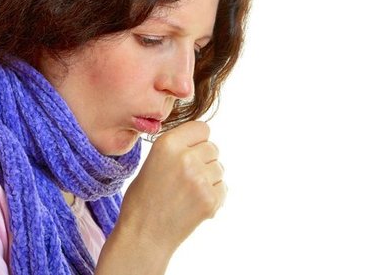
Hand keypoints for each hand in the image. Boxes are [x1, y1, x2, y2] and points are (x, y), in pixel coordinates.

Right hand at [118, 121, 226, 254]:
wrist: (143, 236)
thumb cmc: (143, 199)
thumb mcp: (152, 161)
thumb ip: (176, 148)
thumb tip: (203, 141)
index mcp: (167, 144)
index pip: (202, 128)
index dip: (196, 140)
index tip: (189, 151)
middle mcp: (185, 158)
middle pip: (212, 148)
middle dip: (204, 160)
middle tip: (186, 178)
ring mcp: (200, 179)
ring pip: (219, 168)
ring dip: (209, 178)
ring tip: (187, 193)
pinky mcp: (210, 199)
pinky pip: (222, 188)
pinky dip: (213, 196)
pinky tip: (193, 205)